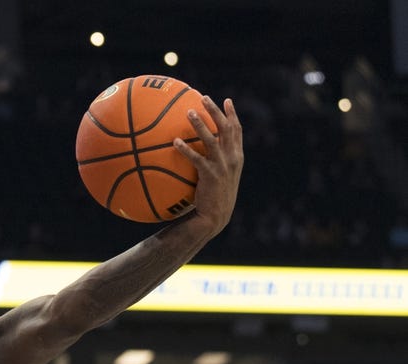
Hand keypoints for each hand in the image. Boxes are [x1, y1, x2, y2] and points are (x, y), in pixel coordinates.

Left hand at [176, 96, 243, 235]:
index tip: (227, 100)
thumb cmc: (214, 197)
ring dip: (200, 124)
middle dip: (216, 111)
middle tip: (204, 98)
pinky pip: (196, 159)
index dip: (232, 114)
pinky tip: (175, 142)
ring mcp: (222, 166)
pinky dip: (186, 149)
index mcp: (236, 156)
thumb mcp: (220, 176)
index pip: (237, 130)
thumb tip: (200, 149)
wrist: (215, 217)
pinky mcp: (210, 175)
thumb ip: (215, 161)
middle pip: (226, 128)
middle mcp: (232, 158)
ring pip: (211, 139)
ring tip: (189, 112)